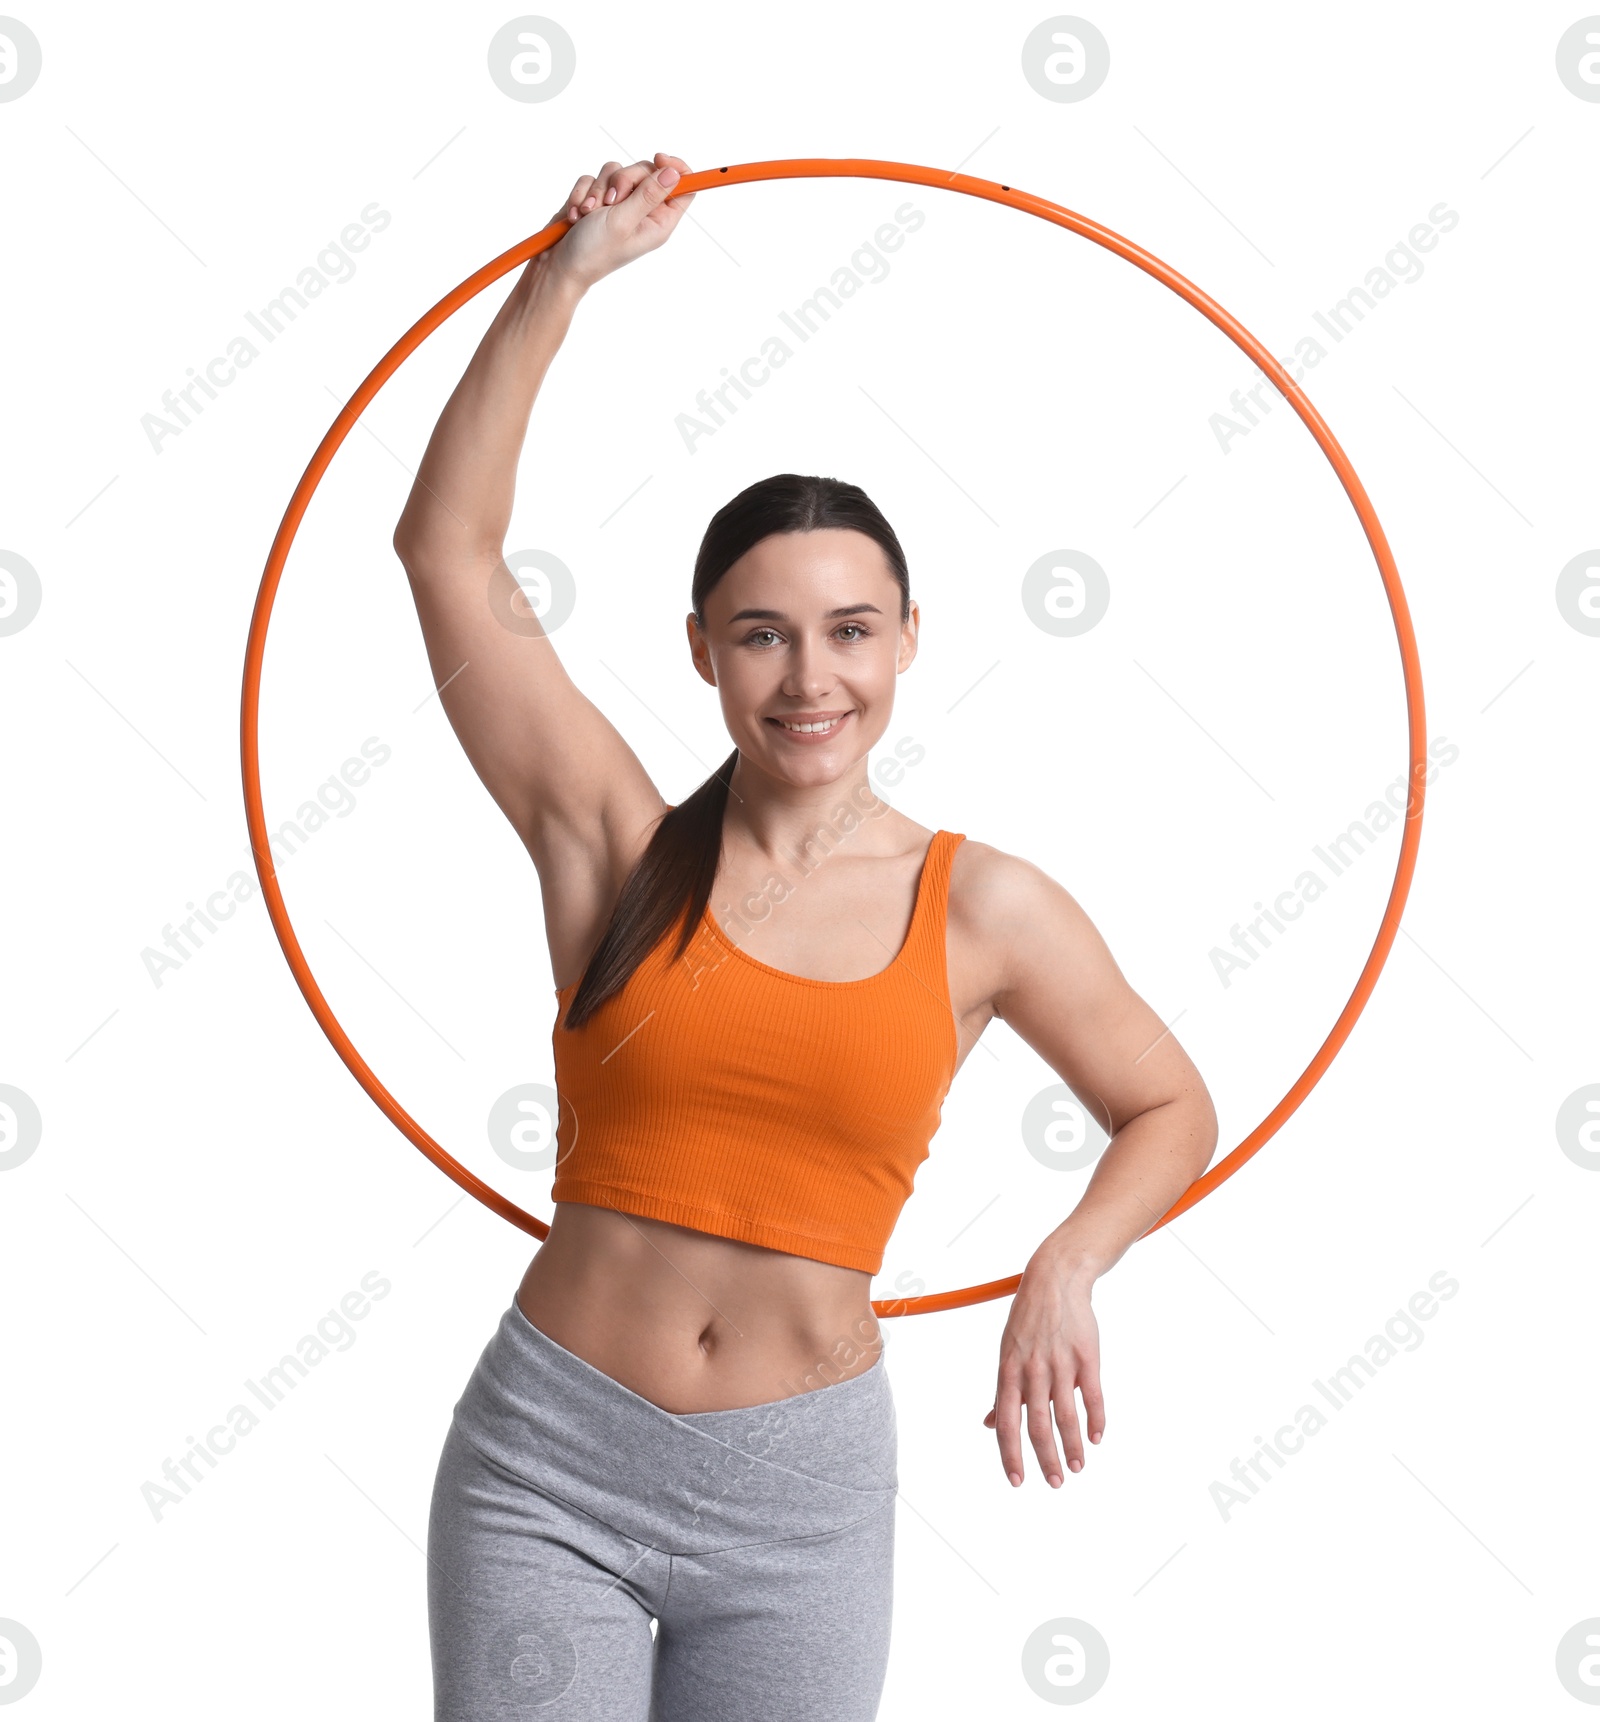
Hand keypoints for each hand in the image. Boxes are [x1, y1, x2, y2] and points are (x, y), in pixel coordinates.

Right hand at [542, 153, 695, 292]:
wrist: (559, 264)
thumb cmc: (594, 252)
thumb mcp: (624, 220)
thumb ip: (649, 194)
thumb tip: (675, 172)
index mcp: (658, 222)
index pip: (683, 188)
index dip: (676, 169)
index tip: (659, 158)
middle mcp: (641, 211)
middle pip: (646, 171)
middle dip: (624, 180)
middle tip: (611, 202)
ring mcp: (619, 204)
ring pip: (616, 171)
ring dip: (598, 189)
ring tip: (589, 214)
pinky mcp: (598, 198)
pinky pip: (594, 177)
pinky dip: (583, 193)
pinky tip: (577, 215)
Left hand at [982, 1250, 1103, 1486]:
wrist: (1055, 1279)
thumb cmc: (1028, 1321)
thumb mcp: (1007, 1353)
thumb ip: (1003, 1391)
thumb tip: (990, 1424)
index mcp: (1008, 1371)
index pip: (1007, 1422)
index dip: (1010, 1454)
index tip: (1018, 1482)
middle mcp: (1032, 1370)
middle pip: (1037, 1425)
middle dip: (1045, 1459)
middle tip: (1055, 1483)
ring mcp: (1060, 1363)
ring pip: (1065, 1415)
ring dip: (1071, 1446)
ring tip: (1077, 1468)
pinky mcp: (1086, 1355)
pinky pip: (1092, 1395)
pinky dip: (1095, 1420)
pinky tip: (1095, 1438)